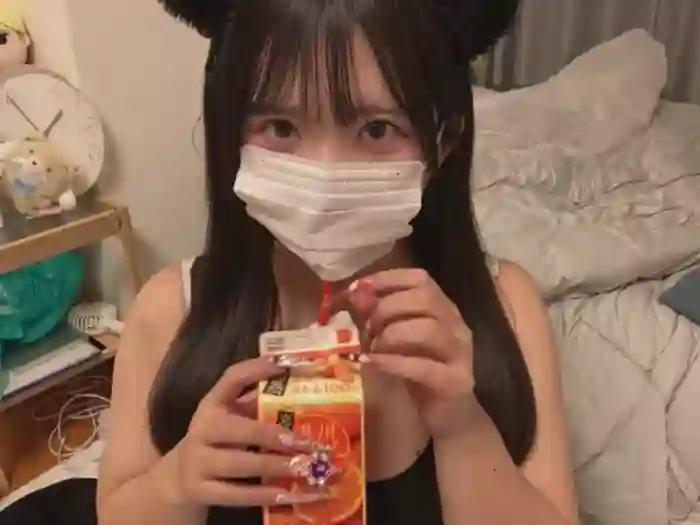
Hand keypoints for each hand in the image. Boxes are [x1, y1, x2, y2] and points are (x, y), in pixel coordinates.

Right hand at [169, 357, 329, 507]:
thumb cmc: (216, 439)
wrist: (178, 478)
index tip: (285, 365)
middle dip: (273, 435)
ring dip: (275, 465)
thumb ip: (255, 401)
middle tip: (304, 442)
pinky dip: (263, 494)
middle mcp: (201, 431)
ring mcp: (198, 463)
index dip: (256, 370)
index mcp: (211, 405)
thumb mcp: (228, 415)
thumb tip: (297, 383)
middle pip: (239, 430)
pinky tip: (287, 494)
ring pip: (240, 464)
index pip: (231, 378)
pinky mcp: (200, 492)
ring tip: (304, 467)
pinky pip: (235, 495)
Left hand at [337, 269, 478, 440]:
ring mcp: (459, 352)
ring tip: (372, 346)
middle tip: (367, 327)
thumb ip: (375, 315)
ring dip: (392, 334)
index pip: (420, 279)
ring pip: (428, 329)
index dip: (389, 278)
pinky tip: (373, 363)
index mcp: (442, 307)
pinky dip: (394, 362)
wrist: (449, 416)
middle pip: (425, 298)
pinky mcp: (455, 381)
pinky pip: (424, 367)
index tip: (360, 287)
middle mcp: (456, 324)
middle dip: (388, 308)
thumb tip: (353, 293)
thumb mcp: (394, 339)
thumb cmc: (419, 371)